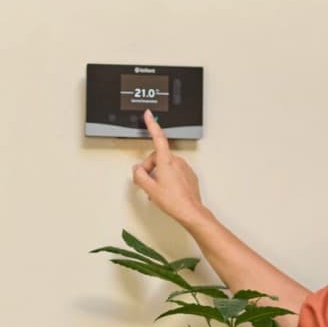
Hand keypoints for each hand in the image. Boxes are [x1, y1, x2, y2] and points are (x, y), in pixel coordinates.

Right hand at [130, 110, 208, 227]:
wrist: (190, 211)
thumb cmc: (173, 201)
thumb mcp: (149, 188)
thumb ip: (139, 176)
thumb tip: (137, 170)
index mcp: (166, 161)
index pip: (158, 138)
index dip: (152, 125)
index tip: (149, 115)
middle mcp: (177, 161)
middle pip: (157, 157)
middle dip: (150, 168)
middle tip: (147, 182)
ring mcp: (184, 168)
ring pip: (166, 165)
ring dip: (158, 175)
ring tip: (157, 190)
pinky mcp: (189, 175)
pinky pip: (174, 172)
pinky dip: (167, 179)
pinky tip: (166, 191)